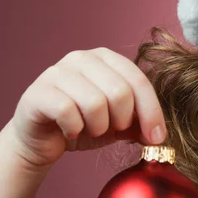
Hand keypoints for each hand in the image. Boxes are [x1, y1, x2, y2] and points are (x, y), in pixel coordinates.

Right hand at [8, 47, 166, 168]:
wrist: (42, 140)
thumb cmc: (83, 125)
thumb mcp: (119, 124)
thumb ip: (140, 123)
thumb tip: (159, 134)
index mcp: (107, 58)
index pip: (139, 81)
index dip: (152, 112)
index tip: (156, 138)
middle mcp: (82, 58)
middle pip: (120, 92)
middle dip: (122, 120)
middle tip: (111, 130)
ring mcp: (57, 71)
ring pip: (95, 103)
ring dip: (97, 127)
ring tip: (89, 130)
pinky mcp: (38, 91)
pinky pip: (67, 111)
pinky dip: (74, 129)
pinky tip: (70, 132)